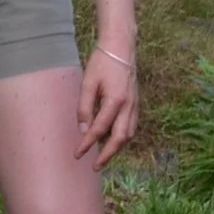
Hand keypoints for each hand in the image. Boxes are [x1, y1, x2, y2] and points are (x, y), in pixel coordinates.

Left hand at [77, 44, 138, 165]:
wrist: (121, 47)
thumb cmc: (101, 63)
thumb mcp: (88, 83)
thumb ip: (84, 108)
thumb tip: (82, 130)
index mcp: (115, 100)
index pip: (99, 129)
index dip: (87, 143)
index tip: (78, 154)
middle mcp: (128, 105)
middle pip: (120, 138)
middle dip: (107, 155)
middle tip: (95, 166)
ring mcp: (135, 104)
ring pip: (128, 134)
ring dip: (116, 148)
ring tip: (103, 156)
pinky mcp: (136, 102)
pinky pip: (131, 126)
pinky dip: (123, 137)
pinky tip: (113, 140)